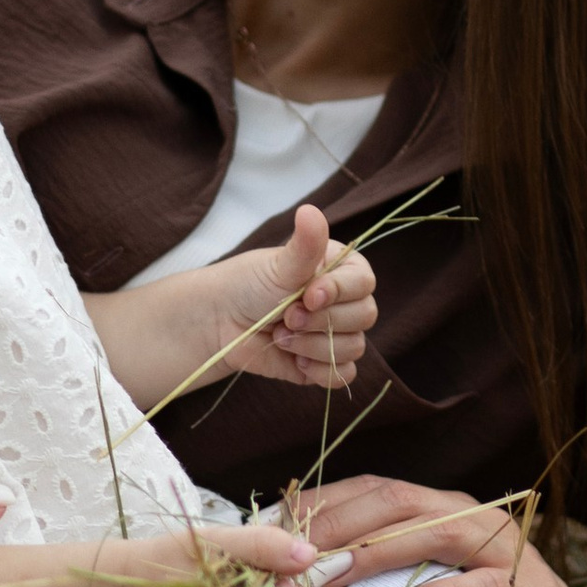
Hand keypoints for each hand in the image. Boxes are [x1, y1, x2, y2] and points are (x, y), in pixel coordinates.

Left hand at [202, 205, 378, 389]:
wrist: (222, 322)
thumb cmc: (251, 284)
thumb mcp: (279, 264)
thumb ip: (304, 244)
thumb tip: (310, 211)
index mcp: (342, 271)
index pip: (364, 283)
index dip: (337, 292)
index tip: (307, 294)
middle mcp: (345, 301)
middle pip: (364, 316)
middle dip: (320, 320)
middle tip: (286, 316)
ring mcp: (337, 334)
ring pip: (354, 347)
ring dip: (312, 345)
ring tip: (281, 335)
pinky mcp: (324, 363)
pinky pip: (343, 375)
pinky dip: (320, 370)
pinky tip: (295, 359)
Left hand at [287, 473, 586, 586]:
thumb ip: (383, 573)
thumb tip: (306, 568)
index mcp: (446, 510)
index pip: (373, 489)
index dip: (322, 504)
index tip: (273, 532)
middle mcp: (476, 518)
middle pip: (398, 501)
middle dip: (338, 525)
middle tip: (291, 558)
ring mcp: (508, 553)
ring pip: (435, 533)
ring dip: (376, 553)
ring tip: (330, 576)